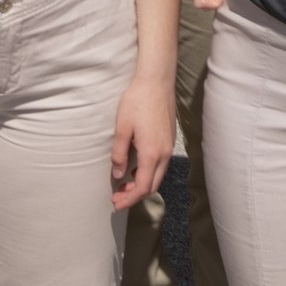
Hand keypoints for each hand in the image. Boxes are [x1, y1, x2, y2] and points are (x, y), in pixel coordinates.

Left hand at [109, 70, 175, 209]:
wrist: (156, 82)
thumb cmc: (137, 102)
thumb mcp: (122, 129)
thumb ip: (119, 154)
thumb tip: (119, 175)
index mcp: (152, 153)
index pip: (143, 187)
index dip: (129, 199)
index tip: (116, 204)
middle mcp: (164, 153)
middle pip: (153, 185)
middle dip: (135, 195)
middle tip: (117, 197)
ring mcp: (169, 146)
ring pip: (158, 175)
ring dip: (142, 184)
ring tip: (123, 184)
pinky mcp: (169, 139)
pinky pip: (160, 164)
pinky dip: (148, 173)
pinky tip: (135, 167)